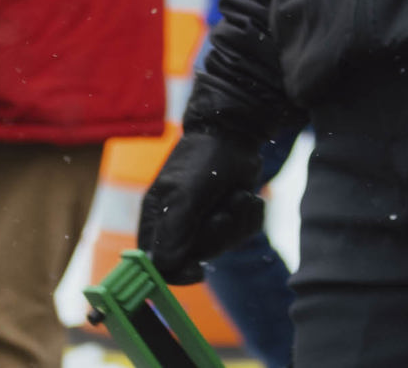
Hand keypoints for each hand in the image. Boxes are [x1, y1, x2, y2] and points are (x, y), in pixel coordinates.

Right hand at [137, 128, 265, 284]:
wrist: (235, 134)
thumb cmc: (202, 159)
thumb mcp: (184, 193)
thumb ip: (174, 230)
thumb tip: (165, 268)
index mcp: (157, 222)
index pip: (159, 265)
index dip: (177, 274)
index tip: (198, 271)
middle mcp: (180, 227)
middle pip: (198, 258)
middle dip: (217, 236)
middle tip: (222, 213)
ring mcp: (207, 224)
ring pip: (226, 246)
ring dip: (237, 221)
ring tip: (236, 196)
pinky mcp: (232, 218)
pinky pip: (245, 234)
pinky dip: (250, 216)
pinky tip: (246, 196)